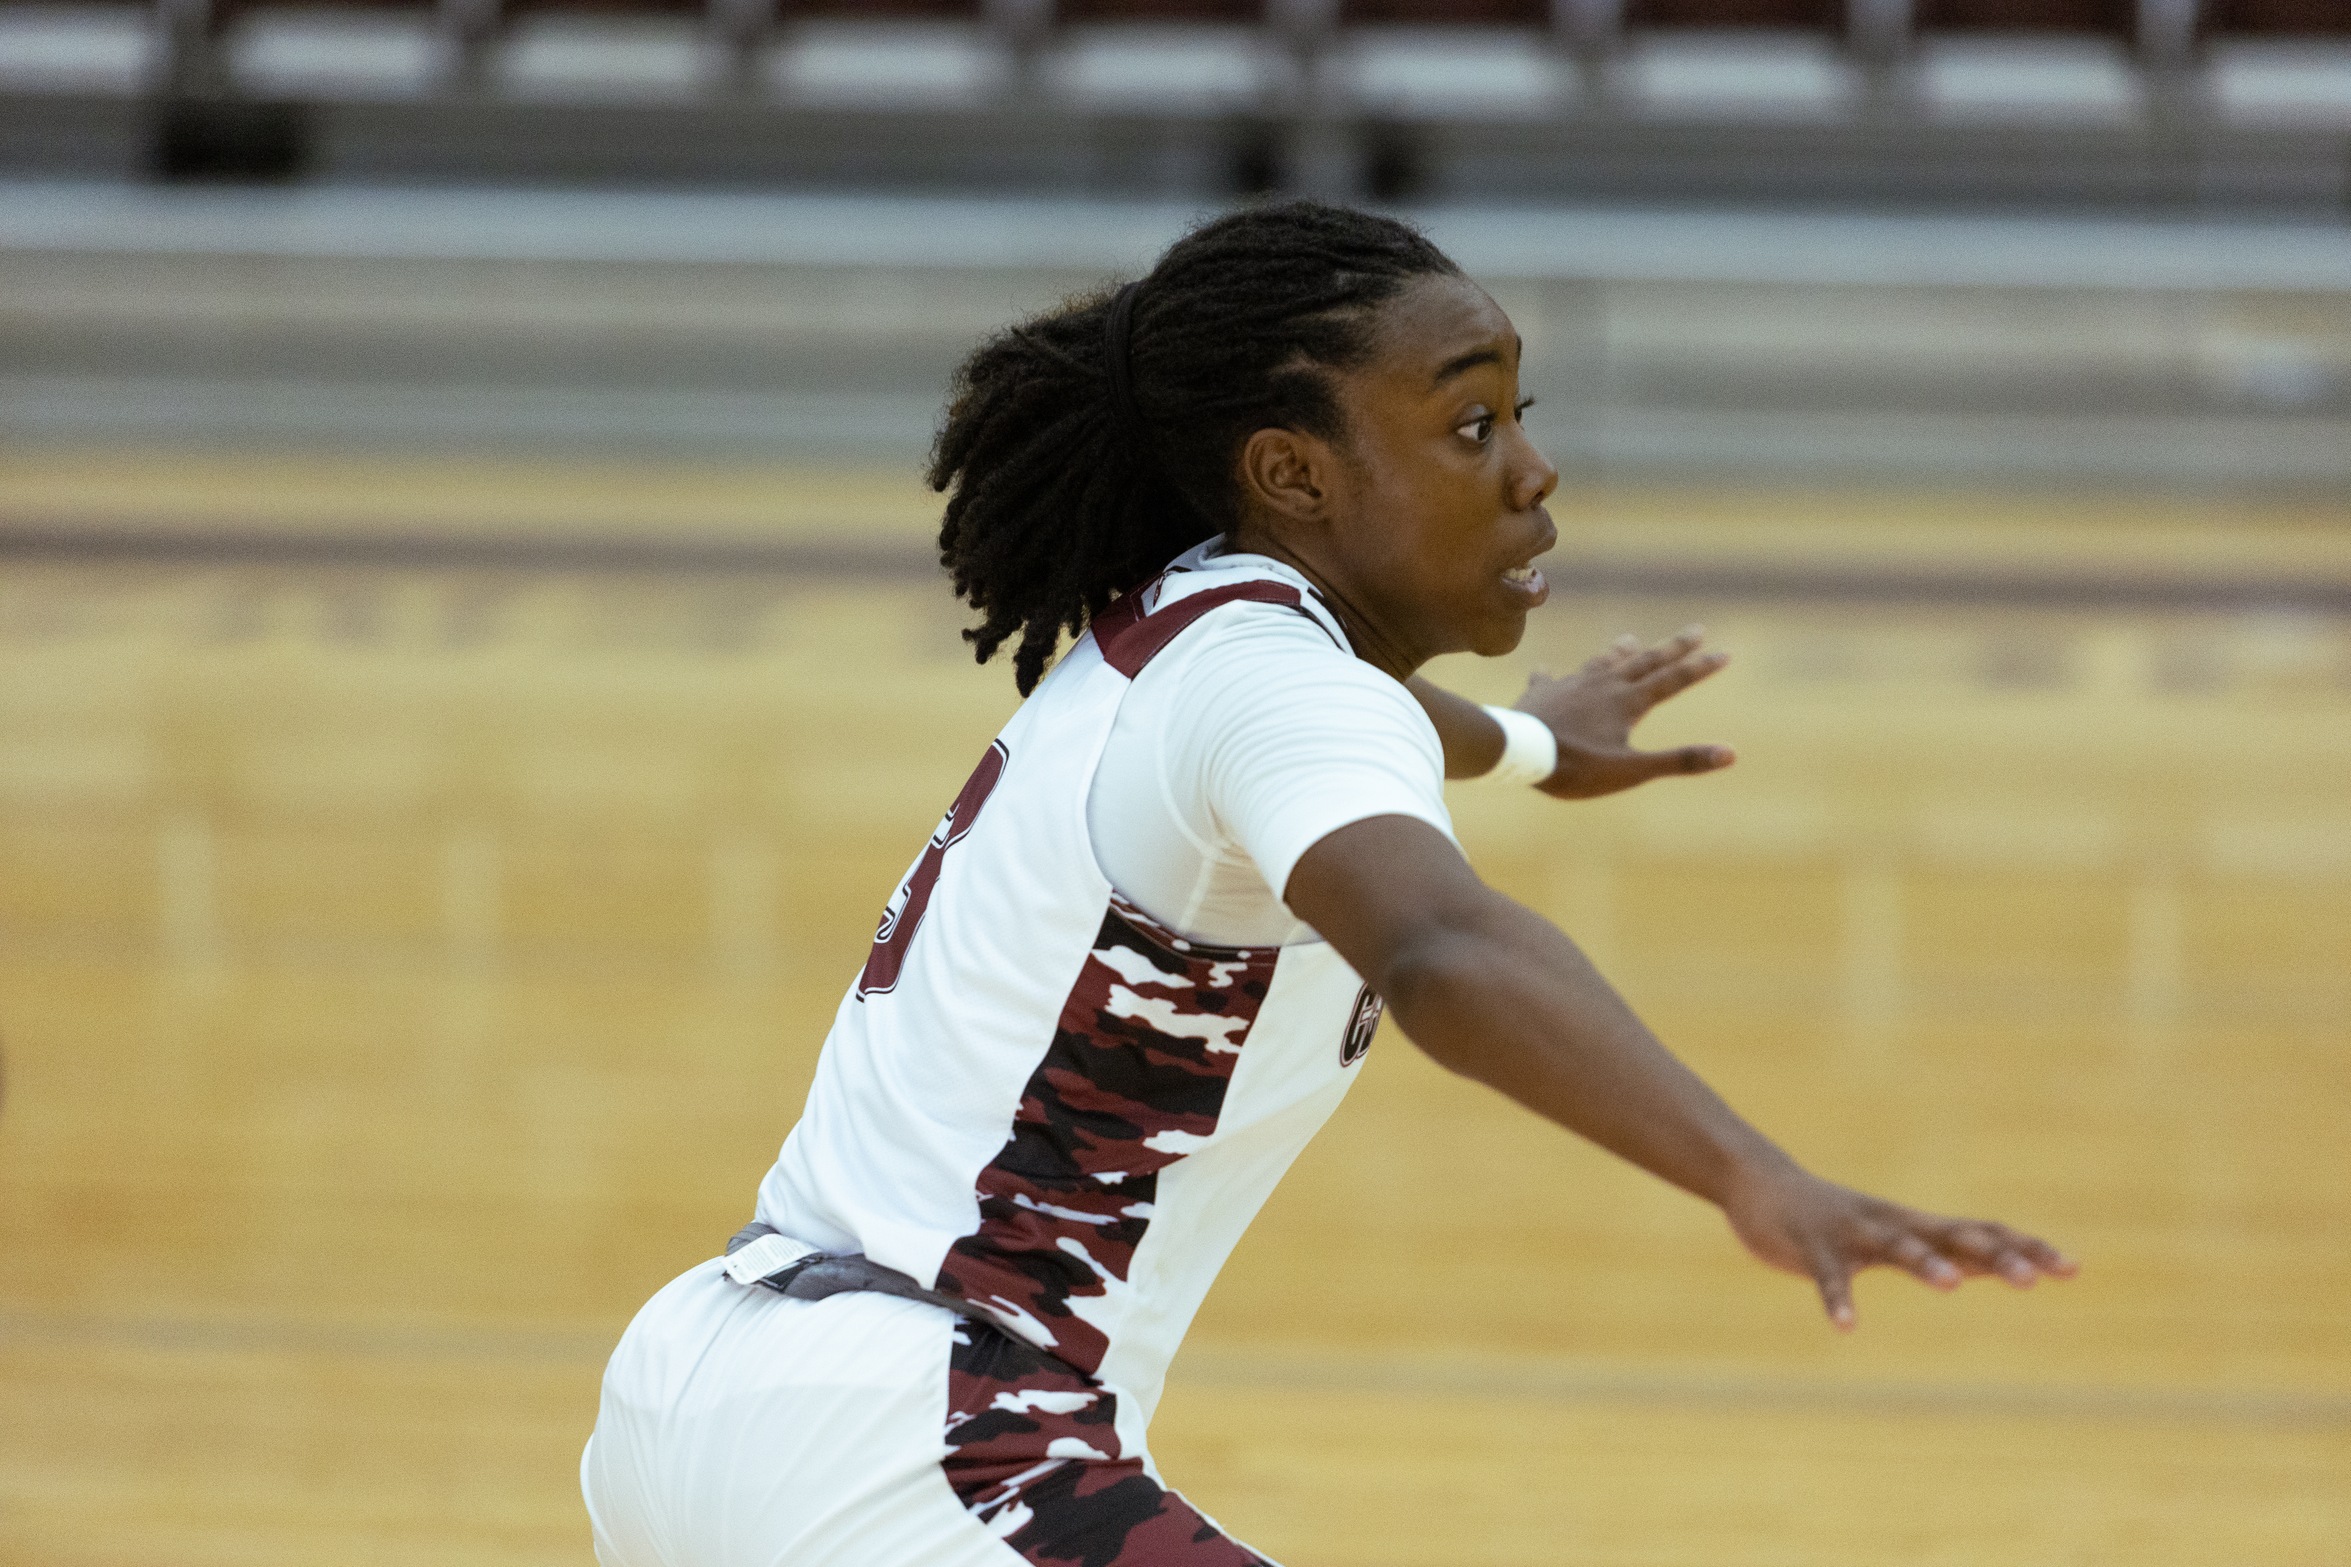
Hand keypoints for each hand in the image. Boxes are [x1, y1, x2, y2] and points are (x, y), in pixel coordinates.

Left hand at [1517, 627, 1733, 798]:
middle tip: (1696, 630)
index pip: (1673, 681)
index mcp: (1628, 702)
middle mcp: (1603, 685)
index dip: (1701, 668)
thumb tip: (1730, 754)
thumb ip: (1680, 760)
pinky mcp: (1541, 693)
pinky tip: (1546, 670)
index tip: (1725, 653)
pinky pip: (1548, 679)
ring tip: (1631, 640)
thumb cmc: (1577, 767)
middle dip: (1673, 647)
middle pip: (1645, 662)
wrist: (1518, 753)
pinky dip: (1552, 675)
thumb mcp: (1633, 770)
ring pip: (1601, 662)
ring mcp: (1570, 685)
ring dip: (1620, 651)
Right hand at [1721, 1160, 2077, 1330]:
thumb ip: (1947, 1249)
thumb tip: (2007, 1265)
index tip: (2072, 1268)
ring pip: (1897, 1246)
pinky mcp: (1814, 1246)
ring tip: (1953, 1286)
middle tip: (2032, 1280)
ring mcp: (1855, 1232)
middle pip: (1953, 1236)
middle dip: (1993, 1256)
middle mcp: (1895, 1224)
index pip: (1984, 1231)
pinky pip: (1829, 1275)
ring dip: (1925, 1264)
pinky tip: (1848, 1325)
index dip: (2026, 1247)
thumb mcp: (1898, 1233)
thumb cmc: (1838, 1217)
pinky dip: (1839, 1298)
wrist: (1760, 1184)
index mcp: (1918, 1225)